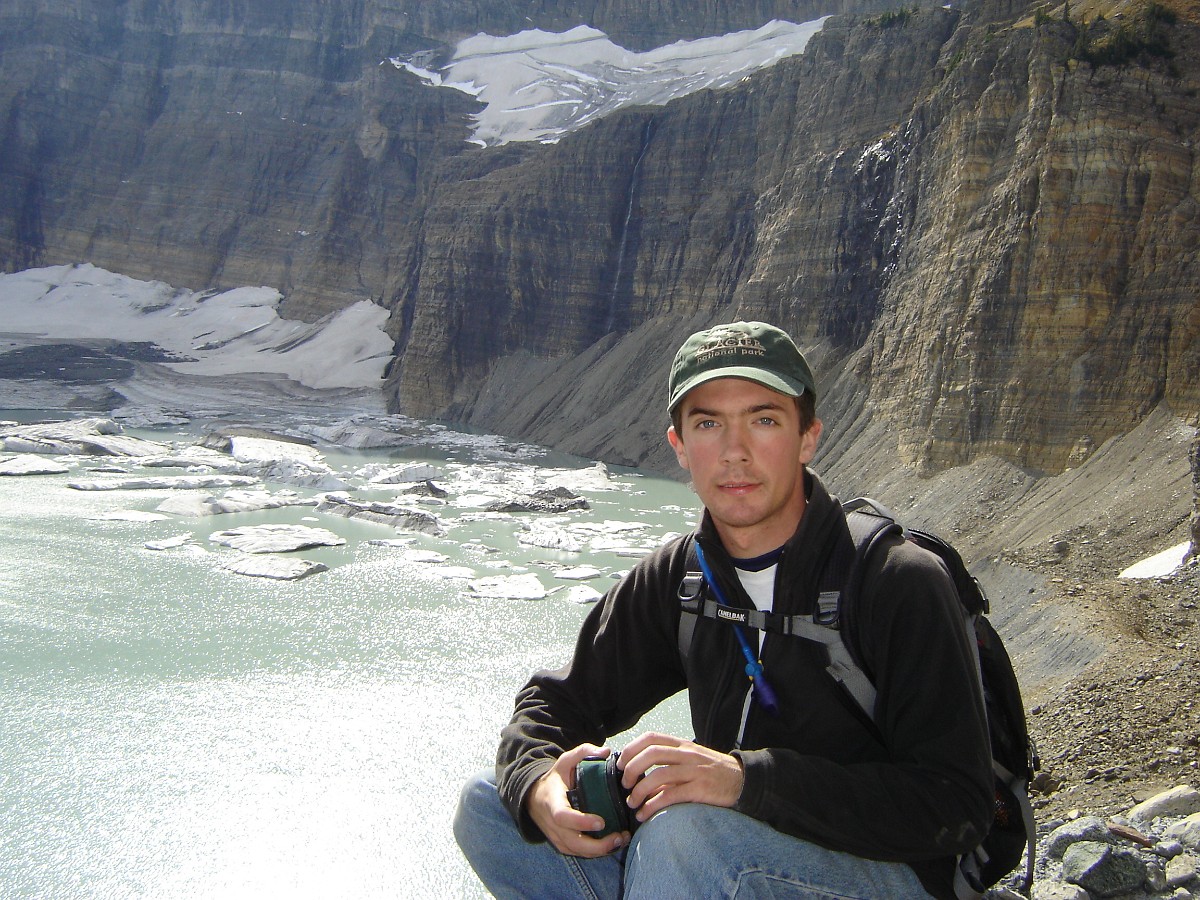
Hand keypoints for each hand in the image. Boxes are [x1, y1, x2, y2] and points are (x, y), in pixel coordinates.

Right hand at [525, 743, 629, 857]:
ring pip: (577, 851)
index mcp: (552, 801)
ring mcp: (556, 836)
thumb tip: (605, 752)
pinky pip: (578, 853)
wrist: (534, 797)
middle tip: (619, 837)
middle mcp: (552, 823)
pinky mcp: (562, 844)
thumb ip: (584, 752)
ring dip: (600, 851)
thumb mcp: (565, 761)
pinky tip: (613, 844)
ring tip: (621, 840)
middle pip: (573, 842)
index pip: (563, 817)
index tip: (601, 822)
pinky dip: (596, 853)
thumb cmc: (555, 778)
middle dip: (597, 845)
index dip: (581, 822)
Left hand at [618, 732, 743, 823]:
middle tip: (624, 784)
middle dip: (631, 768)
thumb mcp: (691, 759)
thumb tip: (640, 777)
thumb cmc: (713, 771)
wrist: (743, 781)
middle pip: (651, 753)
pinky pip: (671, 795)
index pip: (651, 737)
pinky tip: (646, 814)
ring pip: (658, 775)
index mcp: (682, 745)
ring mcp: (694, 771)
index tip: (620, 764)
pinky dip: (653, 805)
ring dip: (639, 791)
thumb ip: (669, 764)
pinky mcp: (700, 789)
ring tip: (632, 803)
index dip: (632, 749)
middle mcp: (687, 754)